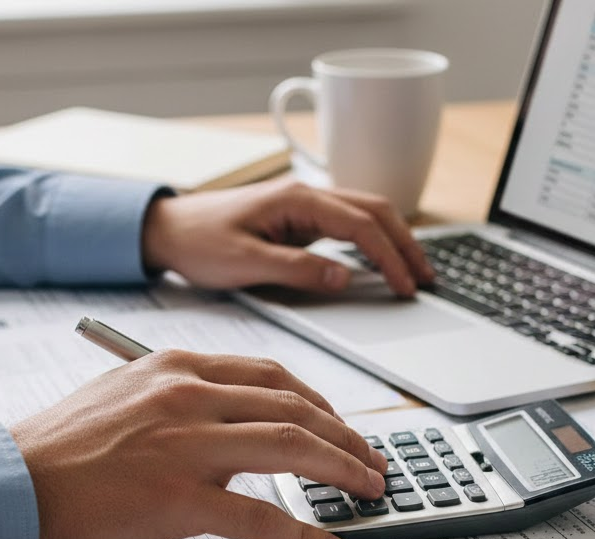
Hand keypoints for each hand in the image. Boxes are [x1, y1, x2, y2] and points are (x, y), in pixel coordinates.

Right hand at [9, 350, 387, 538]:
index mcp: (177, 369)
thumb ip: (185, 401)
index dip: (322, 404)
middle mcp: (187, 396)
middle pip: (296, 408)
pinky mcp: (176, 498)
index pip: (273, 377)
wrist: (7, 483)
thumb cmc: (62, 449)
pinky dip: (304, 535)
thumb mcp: (127, 398)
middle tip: (373, 464)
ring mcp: (184, 445)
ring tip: (369, 493)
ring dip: (343, 471)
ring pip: (292, 448)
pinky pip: (260, 517)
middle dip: (348, 438)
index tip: (345, 428)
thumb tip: (238, 425)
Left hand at [140, 178, 434, 296]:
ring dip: (395, 240)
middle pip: (375, 211)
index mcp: (296, 201)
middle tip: (427, 279)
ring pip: (367, 214)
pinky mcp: (301, 219)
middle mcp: (307, 196)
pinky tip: (383, 261)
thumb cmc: (199, 242)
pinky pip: (349, 224)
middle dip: (406, 244)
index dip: (389, 257)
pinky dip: (374, 241)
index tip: (406, 286)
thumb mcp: (245, 263)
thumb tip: (344, 278)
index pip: (360, 226)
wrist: (168, 229)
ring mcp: (306, 206)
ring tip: (415, 272)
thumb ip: (296, 270)